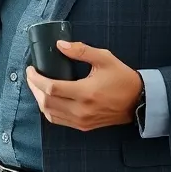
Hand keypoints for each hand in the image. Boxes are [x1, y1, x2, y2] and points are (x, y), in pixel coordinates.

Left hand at [25, 41, 143, 130]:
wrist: (139, 101)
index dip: (36, 78)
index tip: (31, 69)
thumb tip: (60, 45)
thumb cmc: (122, 79)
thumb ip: (81, 50)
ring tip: (36, 86)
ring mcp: (82, 121)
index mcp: (86, 92)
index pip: (51, 88)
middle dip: (33, 88)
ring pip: (49, 113)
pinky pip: (58, 121)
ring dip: (39, 100)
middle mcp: (82, 110)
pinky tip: (47, 99)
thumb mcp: (104, 58)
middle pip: (46, 102)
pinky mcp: (84, 126)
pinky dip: (48, 110)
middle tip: (31, 76)